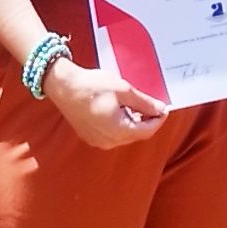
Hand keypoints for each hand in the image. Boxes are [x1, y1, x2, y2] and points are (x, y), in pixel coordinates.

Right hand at [45, 58, 170, 149]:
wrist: (63, 86)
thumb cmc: (92, 86)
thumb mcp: (124, 90)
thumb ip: (145, 103)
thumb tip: (160, 109)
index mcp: (119, 131)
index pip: (148, 131)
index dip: (158, 119)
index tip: (163, 108)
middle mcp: (109, 141)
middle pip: (136, 134)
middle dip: (146, 120)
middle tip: (150, 104)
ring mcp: (98, 141)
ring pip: (124, 135)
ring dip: (132, 122)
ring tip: (132, 104)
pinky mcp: (90, 137)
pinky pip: (112, 134)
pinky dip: (119, 124)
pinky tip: (117, 109)